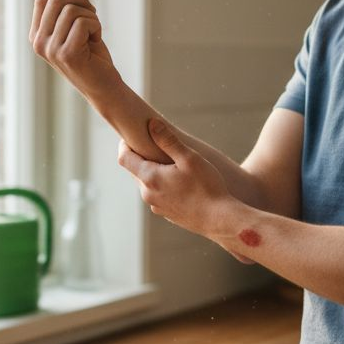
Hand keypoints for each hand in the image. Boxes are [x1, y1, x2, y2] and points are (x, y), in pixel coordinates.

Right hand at [29, 0, 116, 92]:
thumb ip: (63, 5)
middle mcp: (39, 43)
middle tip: (93, 16)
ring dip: (91, 16)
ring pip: (71, 10)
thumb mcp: (75, 26)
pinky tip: (96, 41)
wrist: (103, 86)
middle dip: (80, 1)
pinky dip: (96, 26)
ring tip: (94, 32)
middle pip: (55, 0)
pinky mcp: (67, 54)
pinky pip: (83, 23)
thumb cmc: (91, 55)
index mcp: (36, 35)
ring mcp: (51, 50)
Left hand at [118, 119, 254, 263]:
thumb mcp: (189, 158)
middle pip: (135, 171)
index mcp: (150, 178)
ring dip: (152, 172)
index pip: (124, 159)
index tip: (130, 136)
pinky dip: (162, 186)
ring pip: (147, 184)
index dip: (124, 145)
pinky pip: (158, 196)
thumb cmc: (207, 187)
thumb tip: (151, 124)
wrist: (220, 219)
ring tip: (169, 164)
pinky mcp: (167, 214)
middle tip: (152, 145)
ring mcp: (157, 206)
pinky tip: (180, 183)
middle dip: (140, 157)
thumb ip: (168, 140)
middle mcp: (148, 194)